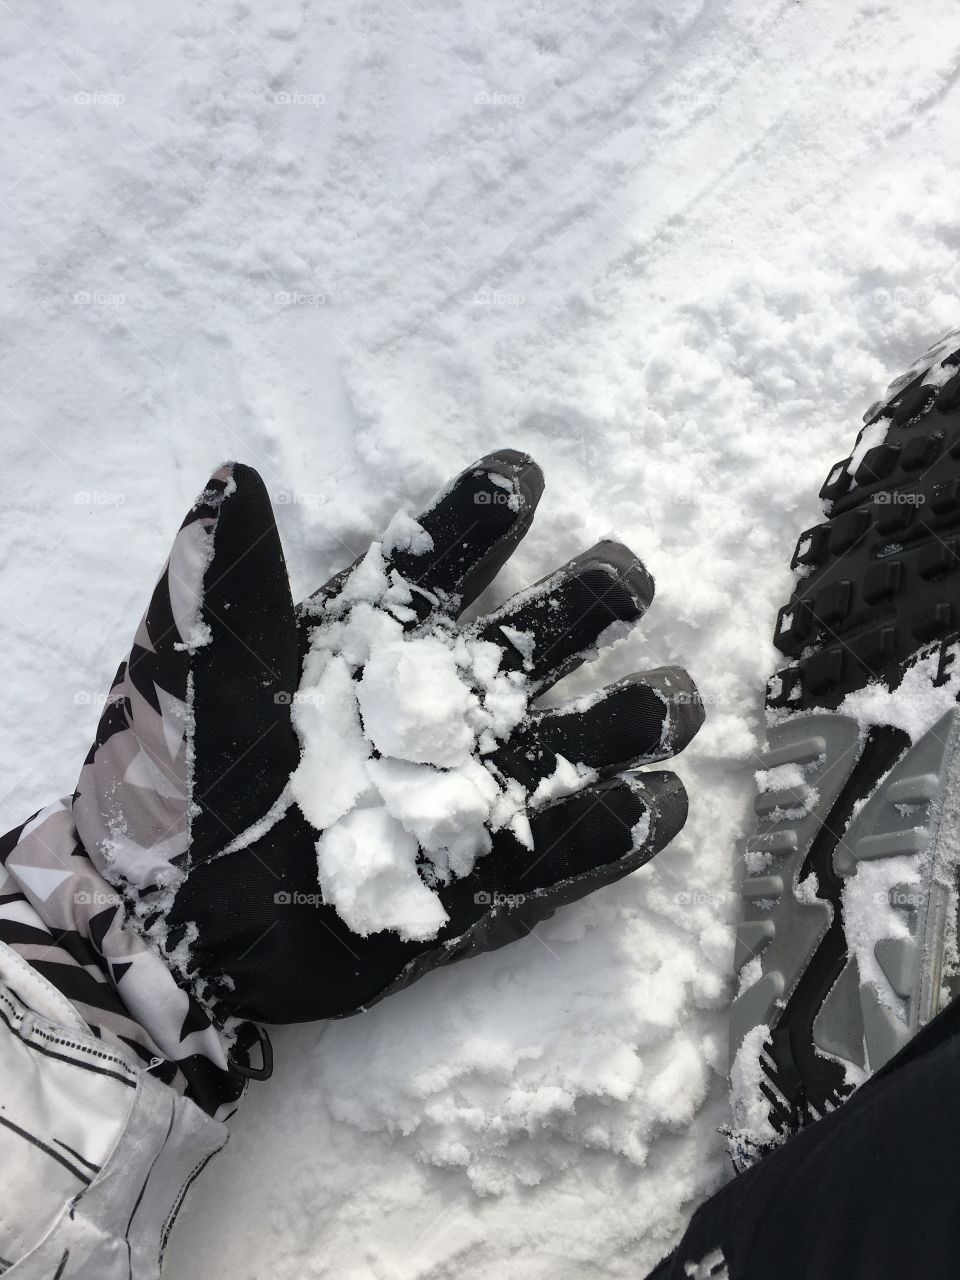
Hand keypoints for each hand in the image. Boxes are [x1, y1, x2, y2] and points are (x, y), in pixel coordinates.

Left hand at [75, 452, 702, 1030]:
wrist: (164, 923)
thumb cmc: (178, 782)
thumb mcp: (199, 675)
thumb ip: (224, 585)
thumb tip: (232, 475)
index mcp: (367, 652)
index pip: (431, 572)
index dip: (476, 522)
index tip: (521, 477)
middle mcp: (425, 718)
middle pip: (519, 652)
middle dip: (579, 611)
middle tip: (626, 577)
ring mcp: (453, 803)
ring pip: (555, 754)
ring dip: (619, 725)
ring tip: (676, 700)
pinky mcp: (465, 891)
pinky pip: (545, 862)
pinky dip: (603, 836)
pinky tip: (663, 804)